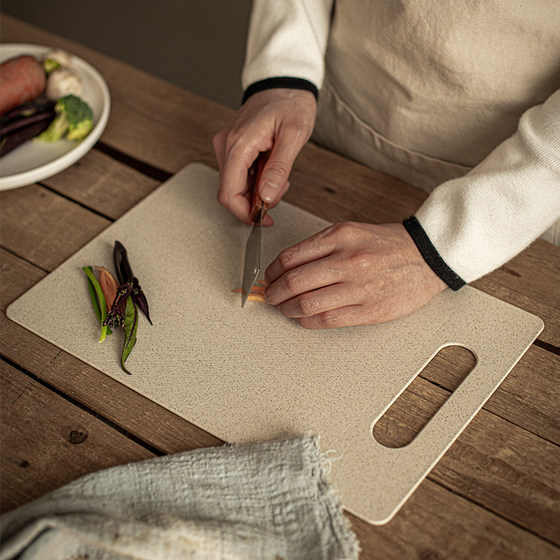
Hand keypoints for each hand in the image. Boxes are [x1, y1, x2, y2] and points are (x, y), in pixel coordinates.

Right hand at [213, 88, 316, 225]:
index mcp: (239, 143)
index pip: (229, 193)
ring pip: (234, 185)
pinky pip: (238, 174)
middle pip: (230, 192)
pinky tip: (270, 169)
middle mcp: (226, 145)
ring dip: (256, 191)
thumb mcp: (294, 135)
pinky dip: (255, 180)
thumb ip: (279, 168)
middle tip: (279, 190)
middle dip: (254, 201)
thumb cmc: (291, 104)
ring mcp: (226, 145)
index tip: (264, 219)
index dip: (244, 213)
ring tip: (279, 176)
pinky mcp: (231, 146)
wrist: (284, 82)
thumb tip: (266, 197)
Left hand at [264, 222, 446, 327]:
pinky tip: (303, 317)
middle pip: (294, 282)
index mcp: (341, 237)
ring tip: (284, 308)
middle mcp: (348, 261)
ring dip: (287, 309)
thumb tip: (287, 266)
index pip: (291, 257)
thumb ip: (320, 247)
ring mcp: (359, 288)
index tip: (269, 277)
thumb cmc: (388, 245)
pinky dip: (307, 320)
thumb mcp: (351, 231)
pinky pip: (327, 320)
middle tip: (270, 296)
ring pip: (306, 304)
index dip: (272, 271)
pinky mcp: (369, 311)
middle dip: (274, 292)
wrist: (426, 257)